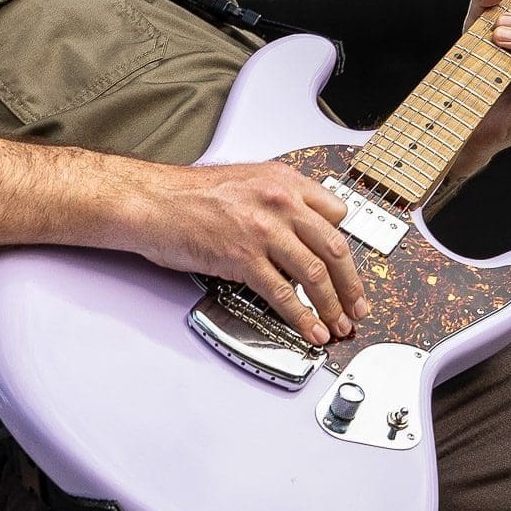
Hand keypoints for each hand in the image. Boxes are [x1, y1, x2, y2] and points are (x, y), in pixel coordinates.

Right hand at [130, 161, 367, 344]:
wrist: (153, 201)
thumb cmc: (189, 194)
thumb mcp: (246, 181)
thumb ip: (277, 202)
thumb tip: (297, 233)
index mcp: (284, 181)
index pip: (336, 212)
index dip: (346, 245)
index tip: (350, 266)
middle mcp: (280, 202)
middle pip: (335, 247)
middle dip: (351, 284)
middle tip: (357, 305)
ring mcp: (264, 230)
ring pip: (315, 273)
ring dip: (332, 305)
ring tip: (337, 324)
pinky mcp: (244, 257)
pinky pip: (283, 293)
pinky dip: (302, 317)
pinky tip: (310, 330)